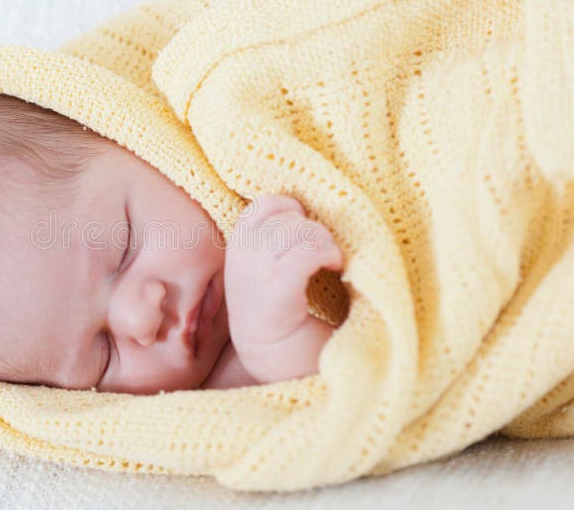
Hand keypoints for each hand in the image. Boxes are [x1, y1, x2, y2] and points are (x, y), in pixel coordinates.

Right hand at [224, 194, 342, 380]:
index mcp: (237, 250)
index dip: (293, 212)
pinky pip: (306, 252)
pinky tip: (335, 268)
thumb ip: (279, 240)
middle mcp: (240, 260)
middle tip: (324, 255)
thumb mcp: (272, 269)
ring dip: (324, 242)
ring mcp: (255, 276)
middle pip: (284, 215)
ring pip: (297, 230)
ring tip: (330, 262)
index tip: (308, 237)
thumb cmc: (287, 319)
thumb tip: (311, 204)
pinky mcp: (276, 292)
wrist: (280, 369)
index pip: (265, 205)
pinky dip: (327, 254)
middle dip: (313, 229)